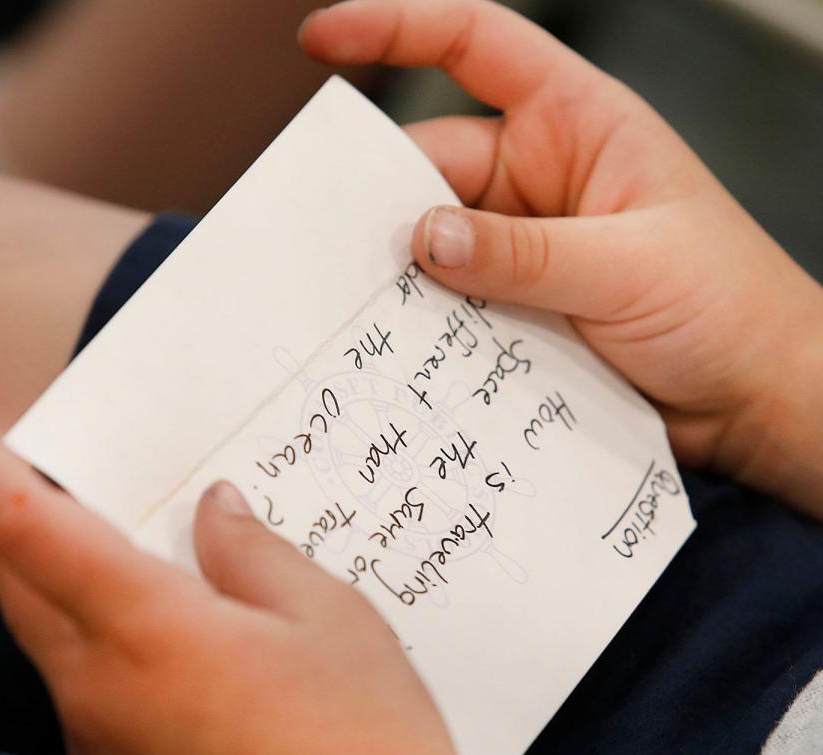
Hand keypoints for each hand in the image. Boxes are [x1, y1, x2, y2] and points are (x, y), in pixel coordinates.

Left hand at [0, 385, 628, 754]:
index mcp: (148, 633)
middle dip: (25, 519)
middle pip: (21, 583)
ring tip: (152, 563)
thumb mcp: (324, 610)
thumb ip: (249, 549)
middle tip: (75, 481)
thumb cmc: (367, 733)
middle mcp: (101, 696)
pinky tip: (182, 647)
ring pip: (52, 641)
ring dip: (71, 586)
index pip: (23, 525)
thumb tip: (211, 512)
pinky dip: (106, 646)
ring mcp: (106, 753)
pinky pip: (88, 694)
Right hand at [301, 0, 822, 517]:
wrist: (753, 397)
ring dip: (405, 282)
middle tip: (333, 250)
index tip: (321, 39)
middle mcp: (540, 183)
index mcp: (576, 127)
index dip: (397, 29)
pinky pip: (455, 310)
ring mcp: (524, 253)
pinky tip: (410, 356)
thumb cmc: (727, 306)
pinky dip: (431, 330)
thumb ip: (523, 253)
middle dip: (384, 206)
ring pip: (435, 250)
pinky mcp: (518, 313)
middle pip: (432, 171)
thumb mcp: (627, 265)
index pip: (477, 48)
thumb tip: (424, 239)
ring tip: (364, 315)